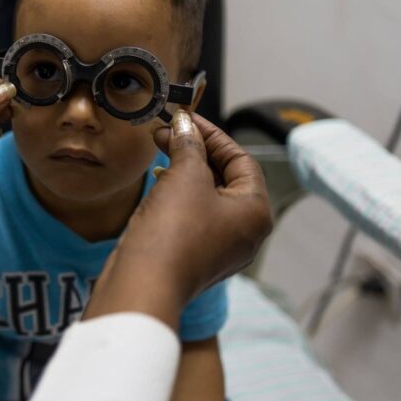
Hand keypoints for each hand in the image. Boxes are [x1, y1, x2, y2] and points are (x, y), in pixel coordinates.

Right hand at [85, 111, 270, 326]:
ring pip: (207, 196)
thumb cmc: (174, 232)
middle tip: (168, 131)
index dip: (212, 134)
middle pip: (226, 177)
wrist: (144, 282)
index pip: (241, 159)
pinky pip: (193, 216)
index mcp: (256, 211)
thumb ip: (188, 145)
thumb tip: (183, 125)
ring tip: (159, 150)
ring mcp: (221, 247)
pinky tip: (157, 182)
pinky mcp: (196, 255)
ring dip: (184, 170)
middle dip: (196, 151)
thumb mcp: (185, 176)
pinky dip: (178, 194)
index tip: (186, 118)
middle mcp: (245, 231)